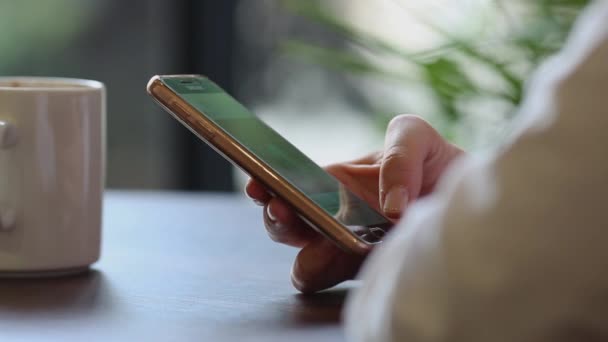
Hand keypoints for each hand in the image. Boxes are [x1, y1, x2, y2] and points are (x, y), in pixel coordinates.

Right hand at [245, 115, 463, 292]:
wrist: (475, 203)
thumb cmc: (440, 165)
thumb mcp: (418, 139)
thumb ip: (399, 154)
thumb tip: (389, 209)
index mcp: (341, 181)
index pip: (296, 183)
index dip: (271, 183)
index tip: (259, 185)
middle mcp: (337, 216)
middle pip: (293, 225)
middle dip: (280, 221)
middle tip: (283, 214)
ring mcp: (350, 247)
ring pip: (309, 259)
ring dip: (304, 256)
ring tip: (315, 252)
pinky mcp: (368, 271)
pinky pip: (338, 279)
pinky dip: (330, 275)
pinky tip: (335, 266)